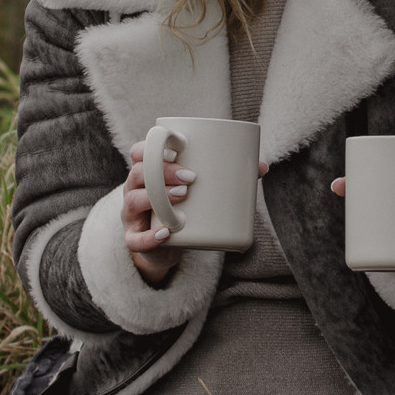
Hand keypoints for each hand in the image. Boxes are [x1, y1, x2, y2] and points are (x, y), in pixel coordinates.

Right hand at [125, 141, 267, 284]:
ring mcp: (132, 215)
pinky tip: (166, 233)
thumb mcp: (198, 191)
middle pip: (138, 173)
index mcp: (148, 172)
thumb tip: (262, 167)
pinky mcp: (134, 239)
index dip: (151, 147)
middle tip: (191, 177)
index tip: (176, 149)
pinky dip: (150, 237)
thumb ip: (227, 176)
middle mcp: (134, 190)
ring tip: (183, 196)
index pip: (139, 152)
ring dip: (157, 197)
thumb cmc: (184, 207)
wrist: (168, 247)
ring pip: (133, 201)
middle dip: (163, 172)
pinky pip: (134, 239)